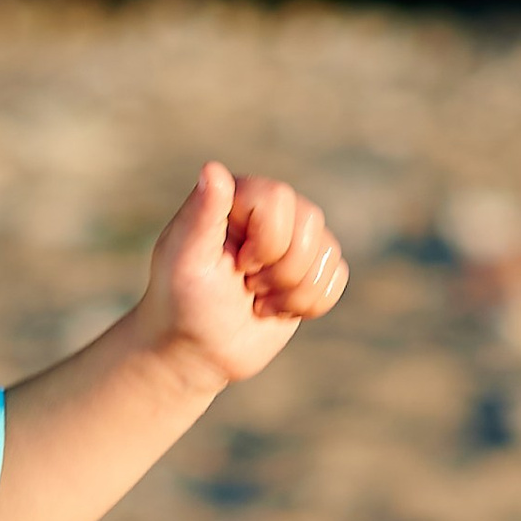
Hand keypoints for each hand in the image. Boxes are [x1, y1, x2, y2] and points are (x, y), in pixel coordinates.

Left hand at [133, 164, 347, 389]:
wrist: (200, 351)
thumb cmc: (183, 304)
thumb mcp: (185, 260)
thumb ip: (201, 214)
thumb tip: (213, 168)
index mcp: (236, 196)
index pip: (279, 198)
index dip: (266, 241)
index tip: (236, 265)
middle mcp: (269, 210)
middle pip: (311, 221)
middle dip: (281, 270)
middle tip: (246, 285)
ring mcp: (293, 239)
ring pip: (329, 251)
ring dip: (294, 291)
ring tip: (258, 299)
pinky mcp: (311, 268)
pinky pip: (338, 275)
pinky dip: (309, 303)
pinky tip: (276, 308)